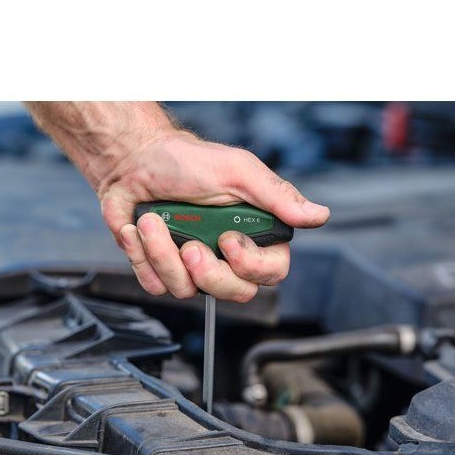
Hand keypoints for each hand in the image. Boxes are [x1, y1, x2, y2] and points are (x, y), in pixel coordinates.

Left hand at [107, 133, 329, 301]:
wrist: (135, 160)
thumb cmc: (187, 162)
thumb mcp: (237, 171)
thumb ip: (277, 196)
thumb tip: (319, 215)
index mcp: (253, 232)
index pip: (271, 272)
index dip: (251, 266)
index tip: (228, 240)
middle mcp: (225, 255)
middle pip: (234, 293)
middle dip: (207, 272)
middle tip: (189, 245)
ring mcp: (193, 265)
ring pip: (188, 291)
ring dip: (162, 253)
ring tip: (152, 221)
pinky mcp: (161, 269)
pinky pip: (155, 286)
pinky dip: (141, 255)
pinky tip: (138, 229)